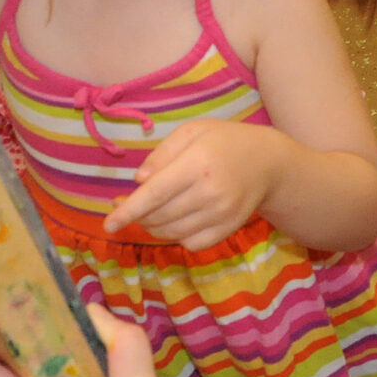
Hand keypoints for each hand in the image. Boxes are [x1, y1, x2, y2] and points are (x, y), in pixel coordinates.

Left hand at [104, 120, 280, 249]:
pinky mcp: (228, 229)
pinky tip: (175, 219)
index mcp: (198, 164)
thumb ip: (161, 153)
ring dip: (152, 226)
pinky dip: (176, 236)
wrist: (268, 163)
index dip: (128, 211)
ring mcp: (221, 215)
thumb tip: (139, 181)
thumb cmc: (224, 141)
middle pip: (160, 217)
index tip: (108, 224)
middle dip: (136, 216)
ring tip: (148, 211)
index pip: (154, 195)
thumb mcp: (192, 131)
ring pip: (172, 233)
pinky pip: (191, 244)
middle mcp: (210, 193)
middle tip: (124, 205)